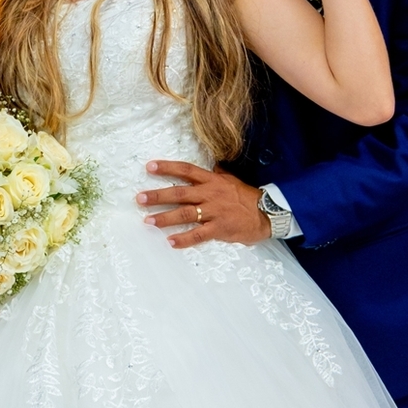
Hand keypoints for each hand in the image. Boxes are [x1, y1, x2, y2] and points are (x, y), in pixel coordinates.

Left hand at [137, 161, 270, 248]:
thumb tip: (212, 165)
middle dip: (158, 195)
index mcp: (213, 181)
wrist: (268, 213)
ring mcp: (214, 212)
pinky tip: (170, 241)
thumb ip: (219, 174)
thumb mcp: (232, 180)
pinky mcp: (219, 229)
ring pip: (185, 214)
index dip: (167, 168)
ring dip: (165, 218)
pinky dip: (184, 239)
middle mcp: (210, 194)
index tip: (149, 167)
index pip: (186, 171)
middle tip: (140, 198)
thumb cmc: (248, 197)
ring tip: (148, 220)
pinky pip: (198, 235)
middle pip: (179, 193)